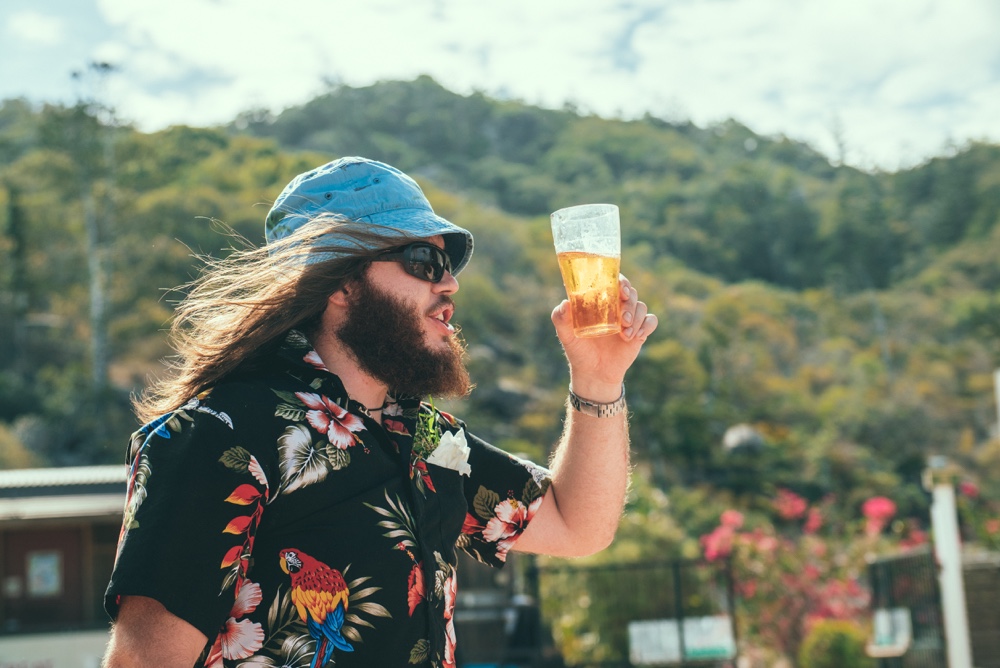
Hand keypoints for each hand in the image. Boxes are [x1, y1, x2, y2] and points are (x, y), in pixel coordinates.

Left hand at [550, 275, 657, 400]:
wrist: (593, 373)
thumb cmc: (578, 350)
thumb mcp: (566, 335)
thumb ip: (560, 319)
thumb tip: (565, 303)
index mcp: (600, 301)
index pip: (614, 282)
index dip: (620, 281)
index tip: (621, 289)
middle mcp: (616, 307)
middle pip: (630, 293)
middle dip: (629, 303)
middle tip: (622, 319)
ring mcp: (629, 319)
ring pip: (640, 306)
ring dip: (635, 317)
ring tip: (625, 333)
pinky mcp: (639, 331)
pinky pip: (651, 321)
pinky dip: (647, 325)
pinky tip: (637, 336)